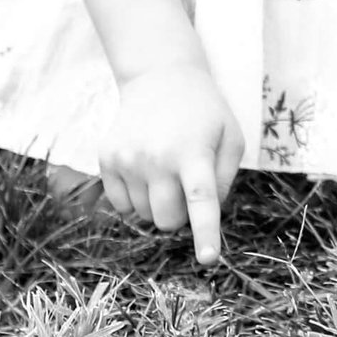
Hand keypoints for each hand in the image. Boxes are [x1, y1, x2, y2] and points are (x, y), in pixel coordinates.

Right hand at [99, 61, 242, 263]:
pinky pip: (121, 205)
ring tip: (166, 171)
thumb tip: (208, 212)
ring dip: (157, 204)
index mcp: (193, 152)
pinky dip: (135, 198)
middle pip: (167, 220)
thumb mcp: (231, 136)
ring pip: (143, 216)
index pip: (201, 200)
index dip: (205, 233)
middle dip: (180, 216)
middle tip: (187, 188)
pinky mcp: (106, 159)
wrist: (160, 78)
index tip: (209, 259)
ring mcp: (126, 159)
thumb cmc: (204, 112)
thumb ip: (226, 178)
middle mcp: (156, 158)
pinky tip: (145, 170)